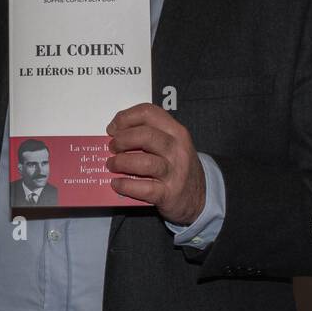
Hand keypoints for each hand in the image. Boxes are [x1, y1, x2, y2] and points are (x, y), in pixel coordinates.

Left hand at [105, 103, 204, 224]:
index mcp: (176, 132)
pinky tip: (117, 183)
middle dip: (122, 140)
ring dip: (121, 162)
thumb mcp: (171, 145)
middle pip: (145, 135)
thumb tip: (115, 135)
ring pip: (144, 162)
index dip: (125, 118)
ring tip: (111, 165)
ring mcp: (175, 172)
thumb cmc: (177, 167)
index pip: (148, 113)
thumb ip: (148, 136)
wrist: (200, 196)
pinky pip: (144, 188)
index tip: (113, 129)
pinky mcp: (169, 194)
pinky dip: (125, 185)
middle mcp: (177, 149)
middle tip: (112, 148)